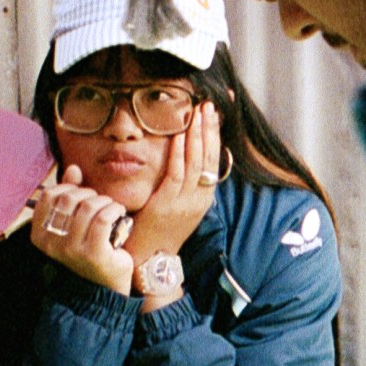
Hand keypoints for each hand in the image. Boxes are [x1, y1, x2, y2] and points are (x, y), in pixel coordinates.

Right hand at [30, 168, 134, 294]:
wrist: (104, 288)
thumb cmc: (89, 251)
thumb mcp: (75, 224)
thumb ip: (70, 196)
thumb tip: (73, 169)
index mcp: (40, 235)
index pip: (49, 196)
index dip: (68, 188)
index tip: (82, 195)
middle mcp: (52, 243)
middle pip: (69, 198)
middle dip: (89, 194)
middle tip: (100, 203)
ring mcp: (71, 250)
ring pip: (87, 206)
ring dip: (104, 202)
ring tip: (111, 209)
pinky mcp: (93, 254)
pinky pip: (102, 219)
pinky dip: (114, 210)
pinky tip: (119, 214)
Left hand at [123, 104, 222, 272]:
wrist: (150, 259)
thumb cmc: (159, 231)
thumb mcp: (179, 206)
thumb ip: (184, 184)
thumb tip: (185, 158)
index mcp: (204, 198)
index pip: (213, 160)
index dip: (215, 135)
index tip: (214, 114)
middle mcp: (199, 199)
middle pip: (208, 157)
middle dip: (209, 129)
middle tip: (208, 105)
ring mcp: (184, 202)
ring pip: (195, 162)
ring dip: (196, 135)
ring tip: (197, 113)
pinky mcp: (167, 204)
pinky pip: (175, 174)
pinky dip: (178, 153)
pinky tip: (178, 136)